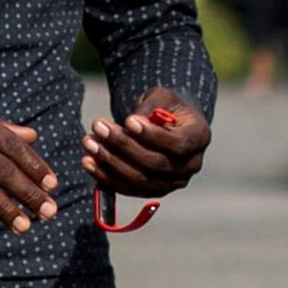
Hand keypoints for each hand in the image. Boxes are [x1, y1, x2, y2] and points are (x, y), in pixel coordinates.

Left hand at [84, 89, 211, 197]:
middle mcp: (191, 165)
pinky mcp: (153, 191)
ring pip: (140, 179)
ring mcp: (173, 182)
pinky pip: (128, 188)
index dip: (151, 135)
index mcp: (199, 137)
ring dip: (110, 162)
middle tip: (97, 126)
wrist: (168, 122)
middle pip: (155, 163)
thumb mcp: (160, 96)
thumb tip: (129, 123)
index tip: (127, 120)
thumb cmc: (165, 104)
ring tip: (88, 142)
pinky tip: (88, 161)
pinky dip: (106, 176)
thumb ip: (149, 106)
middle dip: (123, 145)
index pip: (177, 144)